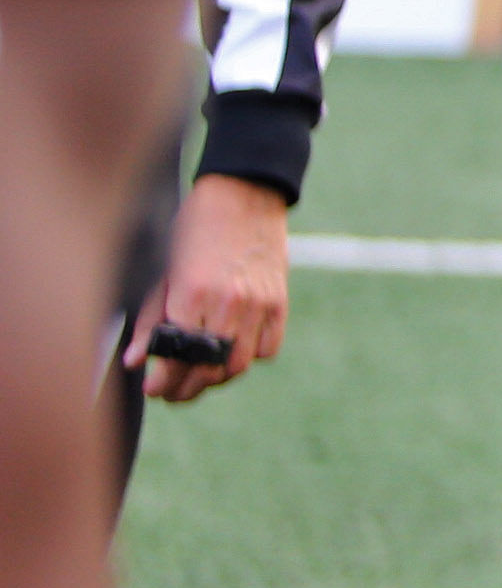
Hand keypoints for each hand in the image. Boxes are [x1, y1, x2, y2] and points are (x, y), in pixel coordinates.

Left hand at [124, 175, 288, 402]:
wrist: (244, 194)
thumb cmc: (194, 228)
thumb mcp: (164, 270)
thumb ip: (151, 318)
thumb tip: (135, 361)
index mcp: (192, 294)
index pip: (178, 358)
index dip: (164, 381)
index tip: (153, 389)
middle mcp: (228, 303)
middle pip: (210, 369)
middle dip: (187, 388)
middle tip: (172, 393)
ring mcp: (258, 303)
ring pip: (239, 364)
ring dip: (218, 378)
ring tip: (201, 377)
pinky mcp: (279, 301)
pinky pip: (267, 348)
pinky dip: (250, 356)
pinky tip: (232, 351)